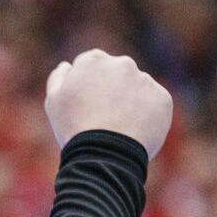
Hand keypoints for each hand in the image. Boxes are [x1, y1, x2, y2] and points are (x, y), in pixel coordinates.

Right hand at [45, 50, 172, 158]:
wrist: (105, 156)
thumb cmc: (74, 129)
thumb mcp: (54, 102)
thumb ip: (59, 78)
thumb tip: (67, 65)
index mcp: (93, 60)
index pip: (92, 67)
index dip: (88, 87)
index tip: (87, 105)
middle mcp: (122, 63)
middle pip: (117, 74)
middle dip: (112, 90)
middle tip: (104, 119)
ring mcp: (145, 80)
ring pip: (138, 89)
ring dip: (131, 103)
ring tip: (119, 129)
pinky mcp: (162, 98)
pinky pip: (155, 105)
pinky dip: (147, 116)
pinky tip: (134, 132)